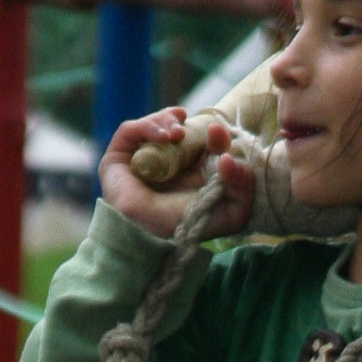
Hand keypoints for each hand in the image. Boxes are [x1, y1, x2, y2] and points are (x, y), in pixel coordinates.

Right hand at [99, 109, 253, 239]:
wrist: (150, 240)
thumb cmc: (188, 229)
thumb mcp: (230, 213)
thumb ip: (242, 186)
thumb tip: (229, 157)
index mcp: (193, 170)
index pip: (204, 141)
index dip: (213, 134)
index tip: (218, 132)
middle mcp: (168, 161)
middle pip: (180, 128)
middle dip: (191, 124)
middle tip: (200, 129)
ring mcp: (142, 157)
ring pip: (156, 124)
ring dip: (168, 121)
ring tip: (177, 134)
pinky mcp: (119, 156)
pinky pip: (132, 130)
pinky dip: (149, 126)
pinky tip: (165, 137)